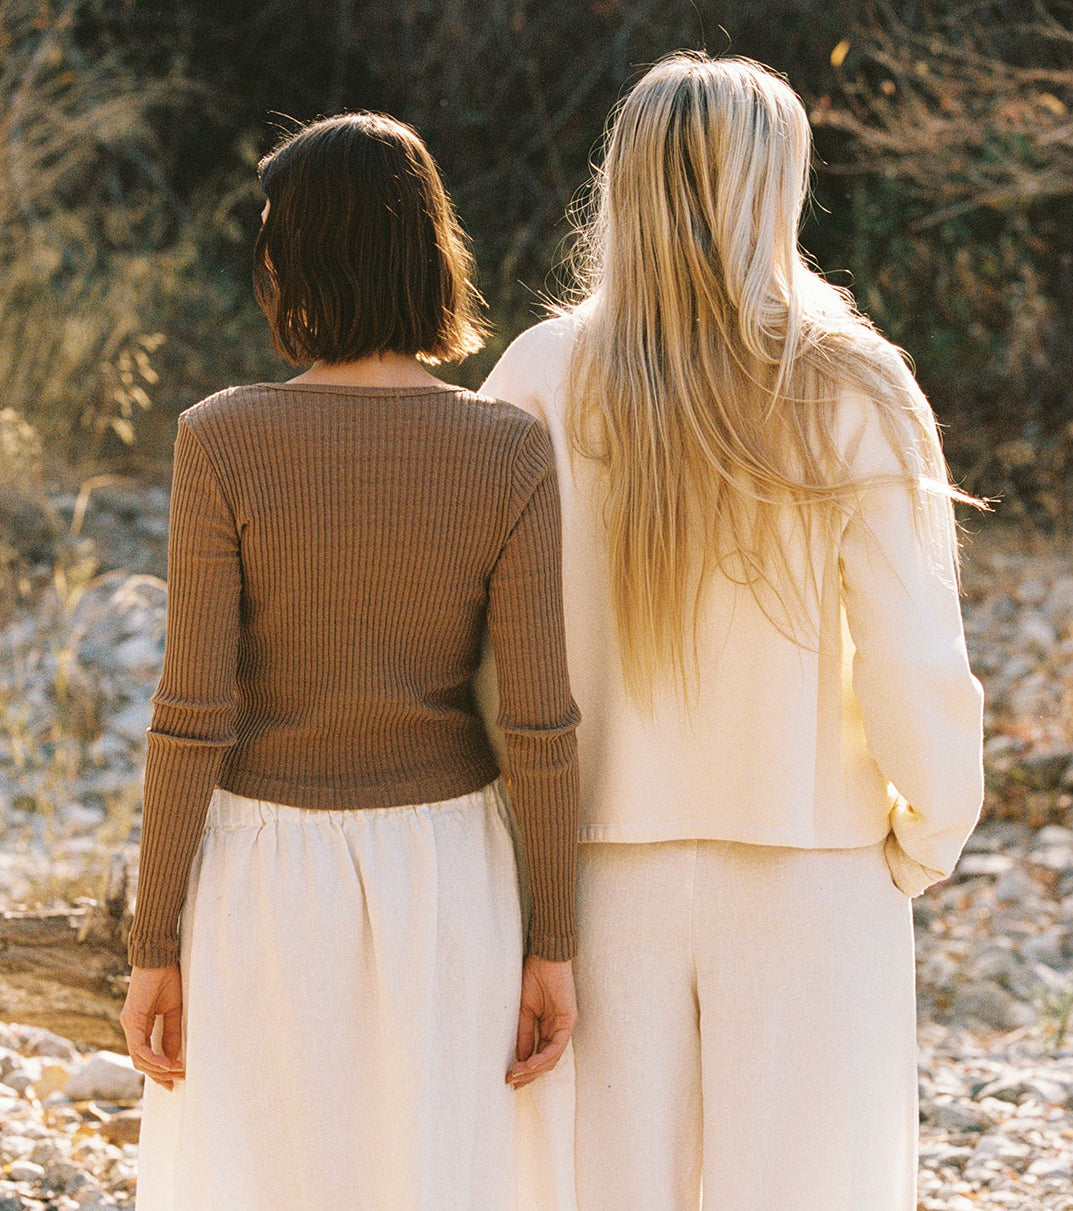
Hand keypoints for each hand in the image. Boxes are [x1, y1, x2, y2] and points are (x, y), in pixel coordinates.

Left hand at [120, 964, 185, 1088]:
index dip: (160, 1069)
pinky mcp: (131, 1021)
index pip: (146, 1055)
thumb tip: (174, 1057)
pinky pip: (140, 1048)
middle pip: (141, 1061)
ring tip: (178, 1072)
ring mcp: (129, 1025)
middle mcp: (131, 1027)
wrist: (158, 957)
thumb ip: (170, 1033)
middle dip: (159, 1075)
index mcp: (139, 1025)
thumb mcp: (172, 1010)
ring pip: (139, 1058)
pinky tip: (169, 1063)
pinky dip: (155, 1058)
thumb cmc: (166, 978)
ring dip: (159, 1069)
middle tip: (176, 1082)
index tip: (176, 1078)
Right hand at [507, 955, 576, 1088]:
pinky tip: (529, 1063)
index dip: (525, 1070)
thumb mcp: (523, 1012)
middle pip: (546, 1062)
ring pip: (552, 1058)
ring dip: (533, 1069)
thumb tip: (519, 1059)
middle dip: (528, 1074)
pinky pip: (557, 1046)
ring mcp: (565, 1027)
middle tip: (511, 1082)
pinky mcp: (569, 1020)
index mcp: (547, 1028)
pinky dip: (543, 1057)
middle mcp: (558, 1030)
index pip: (538, 1056)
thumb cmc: (533, 978)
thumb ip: (524, 1035)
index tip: (509, 1079)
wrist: (544, 958)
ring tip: (516, 1074)